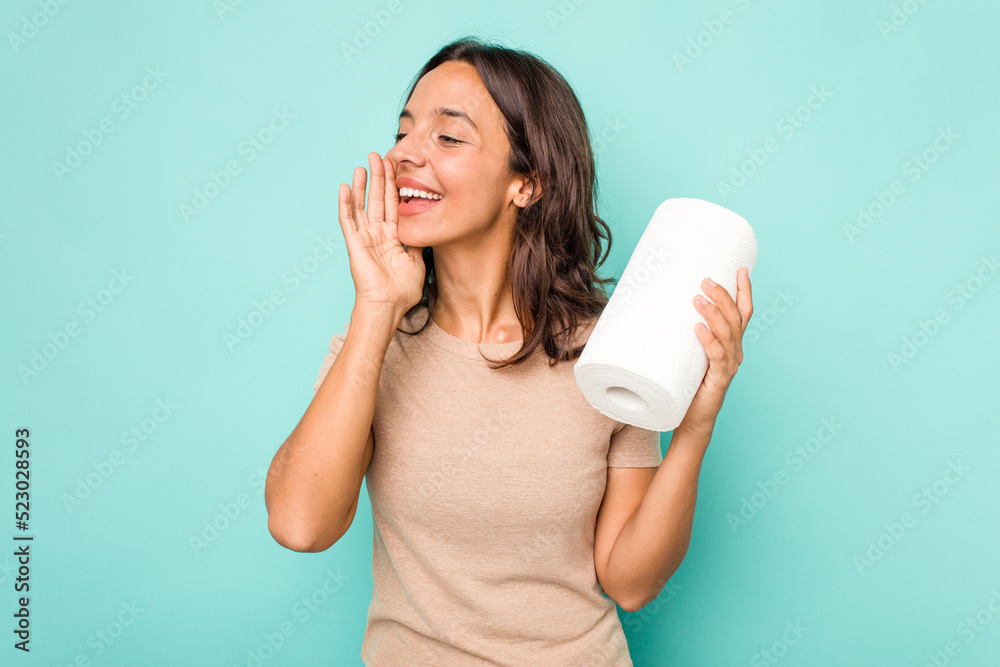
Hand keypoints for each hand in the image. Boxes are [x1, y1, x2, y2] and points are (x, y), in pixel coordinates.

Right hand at [338, 152, 425, 318]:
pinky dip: (345, 204)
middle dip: (379, 177)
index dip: (394, 185)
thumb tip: (428, 228)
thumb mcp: (418, 261)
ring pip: (362, 205)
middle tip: (378, 156)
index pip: (394, 204)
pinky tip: (344, 187)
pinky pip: (348, 220)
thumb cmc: (402, 290)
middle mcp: (378, 234)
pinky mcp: (355, 244)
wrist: (388, 306)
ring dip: (362, 185)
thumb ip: (419, 242)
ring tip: (362, 165)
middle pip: (378, 199)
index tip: (395, 166)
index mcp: (393, 236)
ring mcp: (365, 237)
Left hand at [674, 267, 753, 438]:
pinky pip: (717, 358)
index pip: (743, 313)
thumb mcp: (685, 352)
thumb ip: (680, 333)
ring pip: (728, 334)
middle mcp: (735, 352)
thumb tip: (655, 305)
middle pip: (736, 319)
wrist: (689, 419)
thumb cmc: (686, 384)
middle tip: (706, 280)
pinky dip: (709, 342)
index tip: (740, 269)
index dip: (744, 292)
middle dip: (723, 296)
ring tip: (698, 298)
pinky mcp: (719, 381)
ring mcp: (729, 367)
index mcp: (731, 344)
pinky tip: (698, 329)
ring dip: (714, 314)